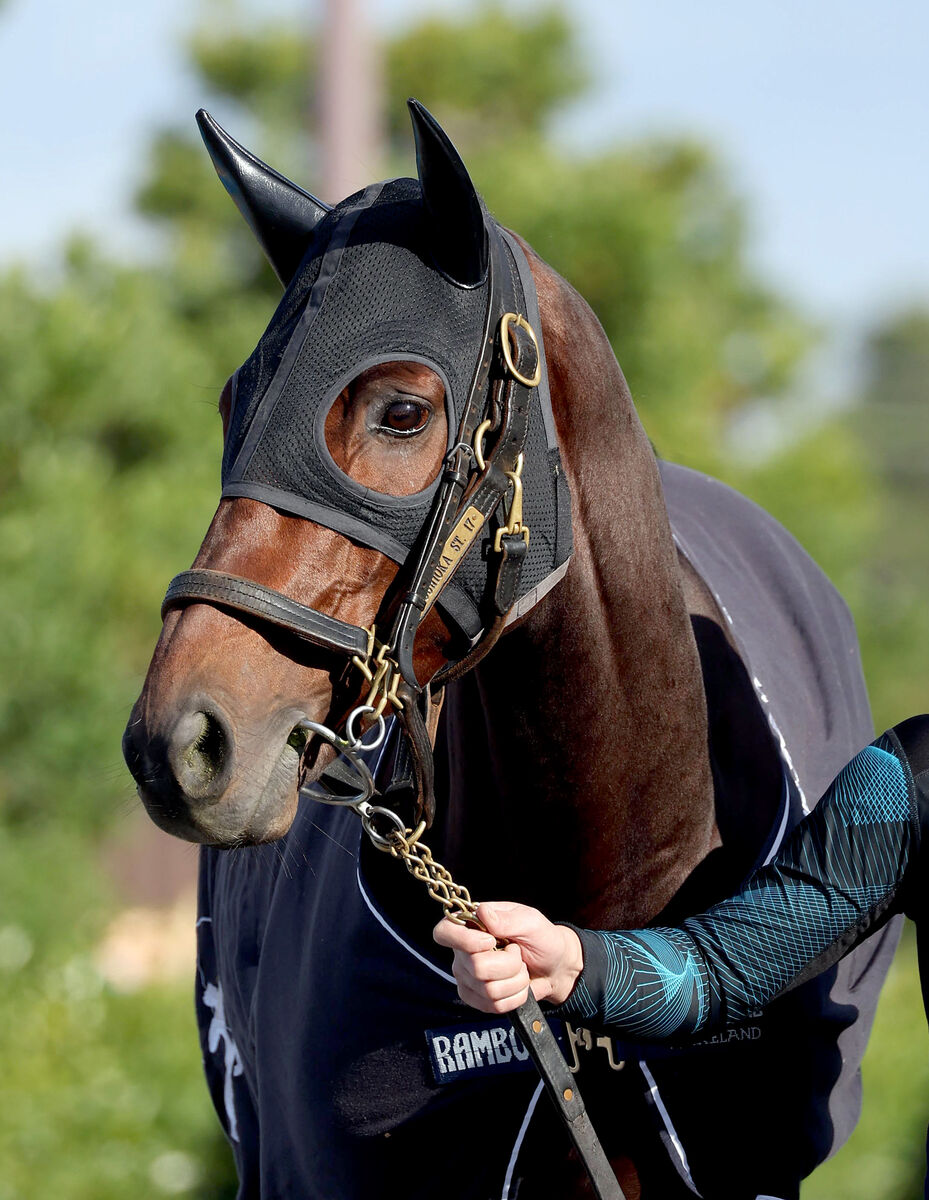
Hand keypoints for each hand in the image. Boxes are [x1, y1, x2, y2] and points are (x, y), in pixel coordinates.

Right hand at [433, 901, 583, 1012]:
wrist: (554, 967)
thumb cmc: (541, 939)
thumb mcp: (530, 922)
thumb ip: (507, 919)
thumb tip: (482, 912)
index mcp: (472, 925)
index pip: (444, 932)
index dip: (463, 941)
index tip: (491, 942)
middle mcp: (463, 952)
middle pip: (476, 967)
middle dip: (509, 964)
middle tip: (518, 954)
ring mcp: (467, 977)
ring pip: (488, 989)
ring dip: (515, 981)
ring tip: (520, 969)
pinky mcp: (476, 999)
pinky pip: (493, 1006)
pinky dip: (515, 997)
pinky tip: (518, 985)